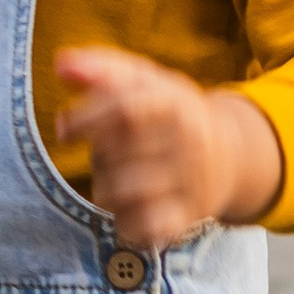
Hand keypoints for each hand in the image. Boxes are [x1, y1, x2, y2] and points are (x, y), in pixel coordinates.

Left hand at [55, 45, 282, 250]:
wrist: (232, 155)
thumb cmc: (171, 113)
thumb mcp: (145, 81)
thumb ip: (102, 70)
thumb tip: (61, 64)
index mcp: (177, 103)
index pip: (124, 111)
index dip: (85, 119)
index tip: (64, 129)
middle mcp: (190, 142)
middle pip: (115, 152)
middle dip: (98, 155)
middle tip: (107, 154)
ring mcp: (192, 183)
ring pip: (120, 193)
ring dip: (105, 190)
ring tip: (118, 181)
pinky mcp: (189, 218)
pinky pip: (142, 228)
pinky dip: (125, 223)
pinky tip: (130, 210)